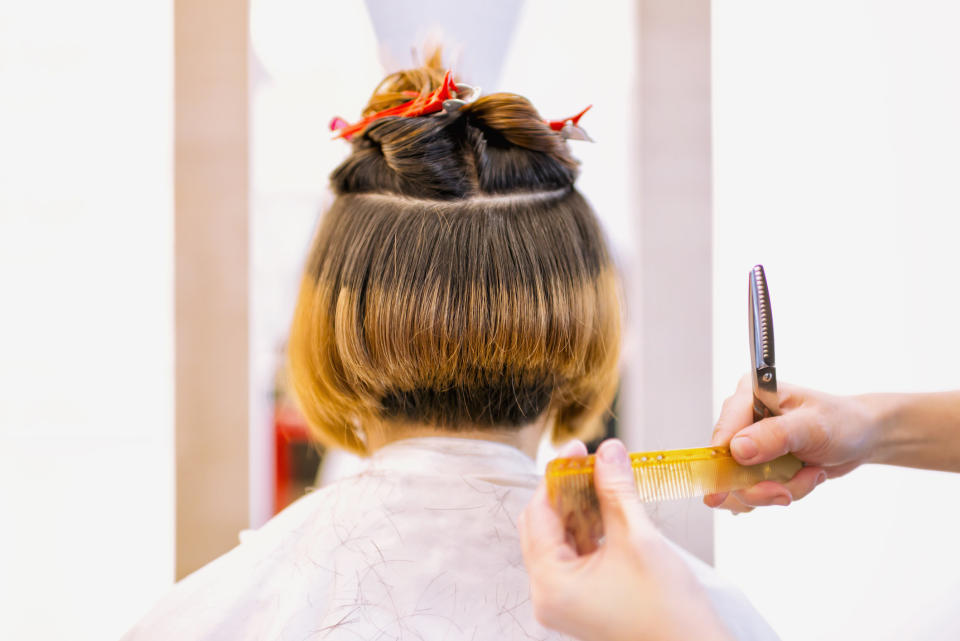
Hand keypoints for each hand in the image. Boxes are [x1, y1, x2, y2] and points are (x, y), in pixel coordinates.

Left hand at [519, 439, 732, 640]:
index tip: (578, 449)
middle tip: (594, 461)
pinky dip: (591, 529)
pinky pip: (577, 554)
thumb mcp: (638, 538)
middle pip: (546, 525)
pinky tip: (610, 506)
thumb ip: (616, 490)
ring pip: (562, 538)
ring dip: (582, 507)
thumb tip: (608, 452)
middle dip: (569, 490)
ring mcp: (565, 600)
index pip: (538, 513)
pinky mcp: (583, 601)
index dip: (558, 476)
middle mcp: (548, 595)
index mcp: (550, 584)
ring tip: (606, 479)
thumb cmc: (669, 612)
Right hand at [704, 375, 880, 512]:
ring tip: (808, 475)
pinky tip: (804, 476)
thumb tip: (737, 449)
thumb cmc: (842, 422)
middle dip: (760, 486)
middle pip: (727, 465)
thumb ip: (774, 435)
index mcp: (748, 397)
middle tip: (787, 491)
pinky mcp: (757, 463)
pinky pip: (755, 490)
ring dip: (777, 490)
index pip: (723, 433)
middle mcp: (742, 419)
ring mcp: (748, 444)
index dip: (719, 464)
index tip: (719, 494)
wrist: (861, 436)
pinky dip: (781, 492)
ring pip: (741, 484)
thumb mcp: (812, 426)